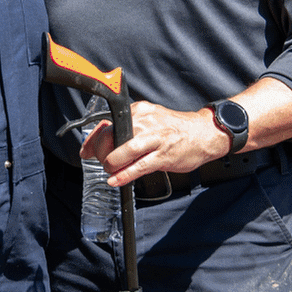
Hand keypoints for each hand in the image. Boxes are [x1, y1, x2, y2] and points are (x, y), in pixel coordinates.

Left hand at [82, 101, 230, 187]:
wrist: (205, 133)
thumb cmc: (175, 129)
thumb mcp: (149, 120)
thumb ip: (128, 127)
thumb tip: (102, 139)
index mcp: (139, 111)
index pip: (108, 123)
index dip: (93, 140)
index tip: (86, 151)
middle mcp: (145, 121)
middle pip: (112, 136)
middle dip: (101, 153)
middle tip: (101, 162)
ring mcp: (155, 138)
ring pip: (124, 151)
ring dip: (112, 163)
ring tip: (110, 170)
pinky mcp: (163, 155)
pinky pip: (139, 166)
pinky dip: (124, 175)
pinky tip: (116, 180)